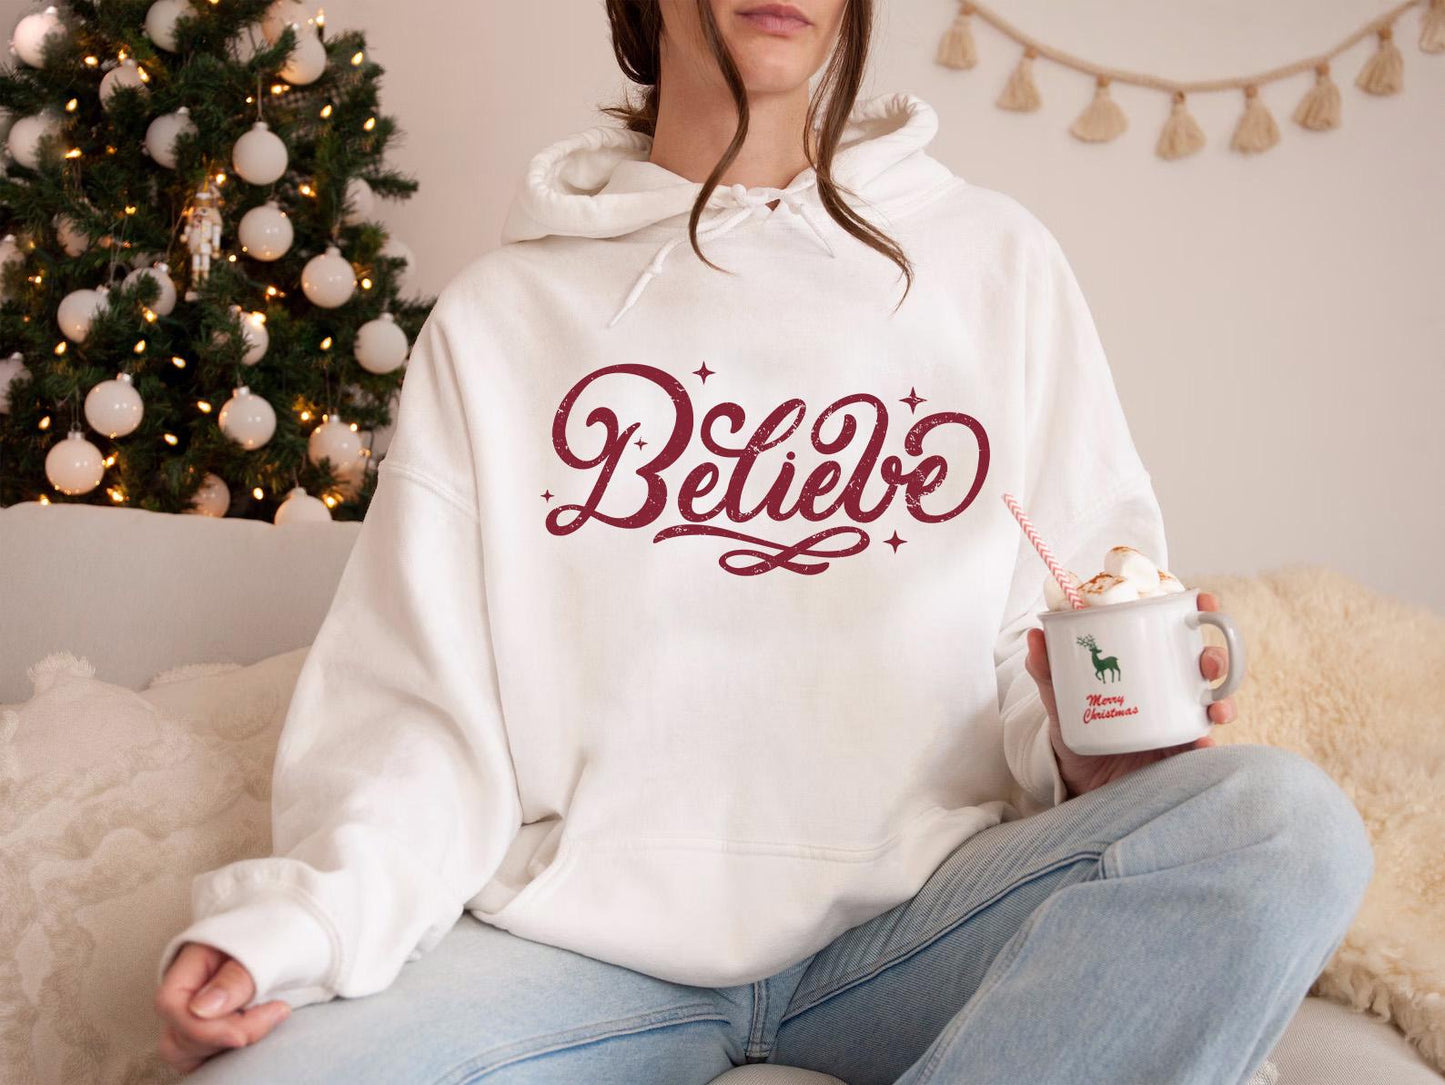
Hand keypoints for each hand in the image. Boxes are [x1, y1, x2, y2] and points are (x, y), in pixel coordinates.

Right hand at [155, 942, 290, 1073]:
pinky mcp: (217, 1031)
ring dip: (226, 1048)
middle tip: (273, 1015)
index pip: (171, 1003)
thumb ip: (234, 979)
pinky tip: (262, 1033)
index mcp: (193, 960)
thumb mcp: (266, 948)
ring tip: (270, 1020)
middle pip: (177, 1034)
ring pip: (188, 1051)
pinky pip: (209, 1056)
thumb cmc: (283, 935)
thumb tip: (200, 1009)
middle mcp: (189, 990)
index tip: (242, 1035)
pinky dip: (230, 1054)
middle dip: (220, 1038)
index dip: (201, 1028)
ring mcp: (199, 1012)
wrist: (305, 937)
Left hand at [1025, 590, 1237, 798]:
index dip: (1198, 612)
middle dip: (1215, 657)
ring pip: (1213, 703)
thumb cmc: (1077, 732)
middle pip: (1204, 666)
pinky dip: (1206, 744)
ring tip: (1215, 707)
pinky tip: (1202, 745)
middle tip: (1207, 660)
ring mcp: (1178, 720)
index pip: (1177, 632)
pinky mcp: (1179, 752)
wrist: (1079, 780)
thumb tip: (1035, 636)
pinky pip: (1201, 745)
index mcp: (1147, 665)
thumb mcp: (1060, 700)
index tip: (1202, 600)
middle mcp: (1170, 689)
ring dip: (1223, 700)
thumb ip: (1048, 671)